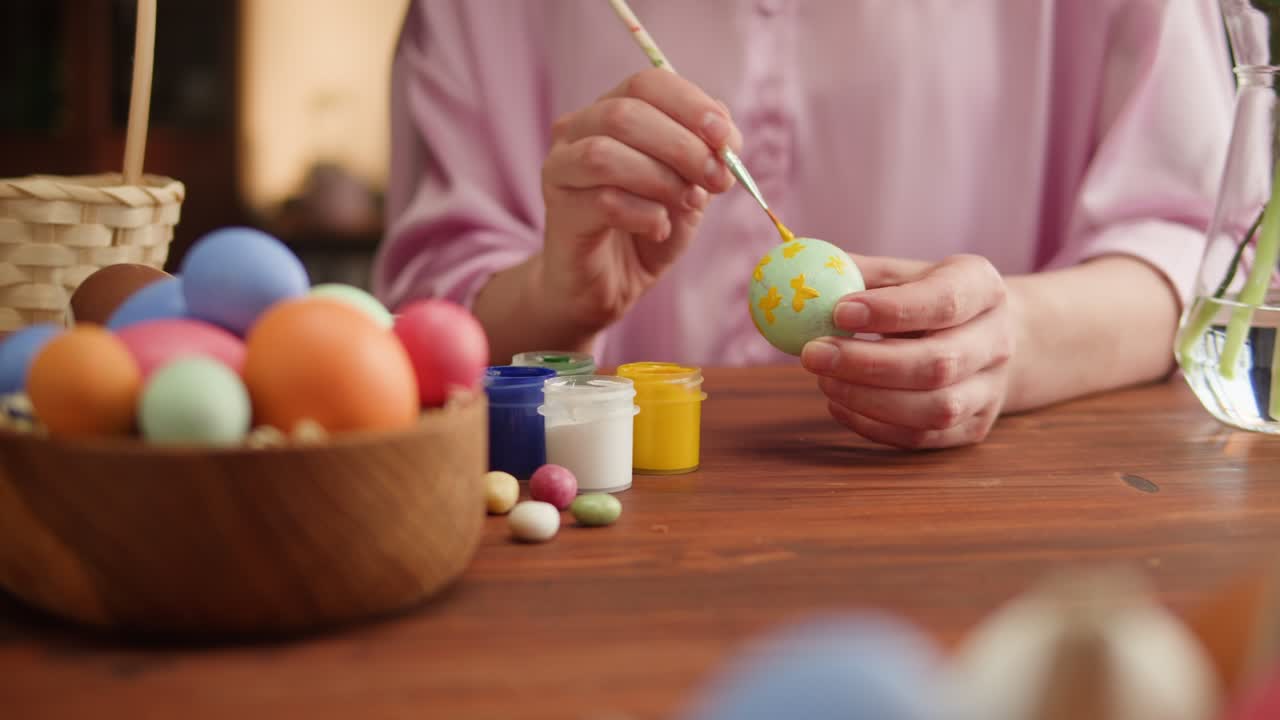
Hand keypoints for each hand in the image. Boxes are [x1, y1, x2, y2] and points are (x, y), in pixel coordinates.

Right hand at [539, 68, 741, 332]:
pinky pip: (603, 202)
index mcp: (609, 111)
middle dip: (683, 146)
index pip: (647, 84)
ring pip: (605, 155)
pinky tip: (658, 229)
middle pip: (625, 114)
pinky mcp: (559, 211)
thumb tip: (725, 134)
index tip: (727, 140)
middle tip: (717, 180)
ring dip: (661, 180)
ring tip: (687, 204)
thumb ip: (705, 154)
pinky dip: (645, 214)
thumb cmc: (648, 227)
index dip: (692, 105)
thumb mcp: (689, 184)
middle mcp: (576, 131)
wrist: (609, 286)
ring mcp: (560, 170)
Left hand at [799, 254, 1015, 448]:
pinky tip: (839, 404)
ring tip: (824, 380)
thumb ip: (857, 274)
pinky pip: (922, 438)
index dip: (891, 311)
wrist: (986, 336)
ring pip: (935, 410)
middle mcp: (996, 341)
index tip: (837, 311)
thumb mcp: (903, 274)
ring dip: (868, 399)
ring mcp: (989, 390)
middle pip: (938, 364)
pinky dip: (874, 426)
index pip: (944, 302)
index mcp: (983, 288)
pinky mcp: (973, 428)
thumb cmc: (927, 298)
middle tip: (812, 354)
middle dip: (868, 364)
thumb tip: (797, 276)